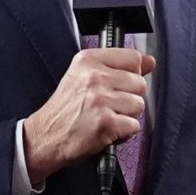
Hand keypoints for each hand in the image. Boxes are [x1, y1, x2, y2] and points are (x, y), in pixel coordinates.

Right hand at [21, 47, 154, 188]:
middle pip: (139, 83)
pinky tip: (107, 130)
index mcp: (89, 60)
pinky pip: (134, 126)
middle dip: (129, 97)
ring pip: (139, 105)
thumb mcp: (83, 76)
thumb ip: (118, 66)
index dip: (132, 74)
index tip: (121, 83)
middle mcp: (95, 77)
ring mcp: (100, 100)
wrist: (45, 137)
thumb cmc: (64, 109)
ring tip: (106, 117)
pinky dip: (123, 133)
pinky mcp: (105, 123)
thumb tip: (150, 61)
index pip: (133, 58)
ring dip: (126, 116)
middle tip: (108, 105)